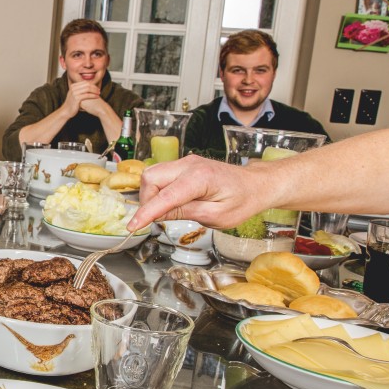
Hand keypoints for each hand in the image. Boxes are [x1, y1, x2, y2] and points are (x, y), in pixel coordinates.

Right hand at [62, 80, 106, 117]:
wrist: (66, 111)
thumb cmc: (72, 104)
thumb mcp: (74, 95)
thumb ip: (79, 90)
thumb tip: (87, 86)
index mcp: (73, 86)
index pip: (85, 82)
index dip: (92, 85)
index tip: (96, 88)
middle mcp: (73, 88)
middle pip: (87, 85)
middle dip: (94, 87)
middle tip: (99, 91)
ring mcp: (74, 93)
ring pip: (88, 89)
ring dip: (95, 91)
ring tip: (99, 94)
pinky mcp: (76, 98)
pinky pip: (87, 95)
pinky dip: (93, 95)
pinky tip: (97, 97)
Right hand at [129, 155, 271, 230]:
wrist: (256, 184)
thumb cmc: (242, 201)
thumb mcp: (215, 217)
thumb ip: (184, 213)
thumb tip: (157, 215)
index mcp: (200, 178)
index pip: (165, 196)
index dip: (146, 213)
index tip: (133, 227)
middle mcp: (189, 164)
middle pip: (151, 178)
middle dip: (147, 200)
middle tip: (156, 219)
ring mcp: (186, 162)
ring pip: (152, 174)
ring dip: (151, 195)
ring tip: (165, 211)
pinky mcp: (184, 165)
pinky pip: (161, 174)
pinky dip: (158, 190)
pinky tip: (170, 202)